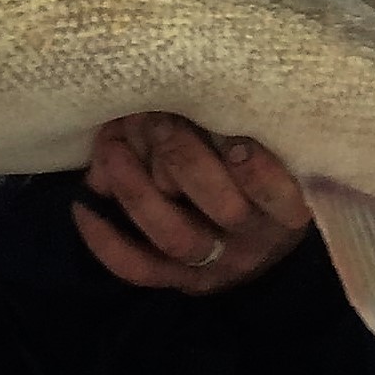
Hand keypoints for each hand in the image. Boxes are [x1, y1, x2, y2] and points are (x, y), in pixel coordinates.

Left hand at [72, 113, 313, 293]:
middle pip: (223, 210)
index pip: (278, 196)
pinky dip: (104, 238)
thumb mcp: (272, 144)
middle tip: (156, 118)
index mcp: (289, 209)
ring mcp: (214, 267)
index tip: (233, 136)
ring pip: (174, 236)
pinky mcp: (177, 280)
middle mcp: (254, 243)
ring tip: (113, 145)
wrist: (260, 231)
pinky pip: (136, 268)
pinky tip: (84, 201)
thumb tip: (186, 94)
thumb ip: (245, 122)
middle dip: (182, 158)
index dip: (254, 169)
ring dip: (137, 187)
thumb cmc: (265, 164)